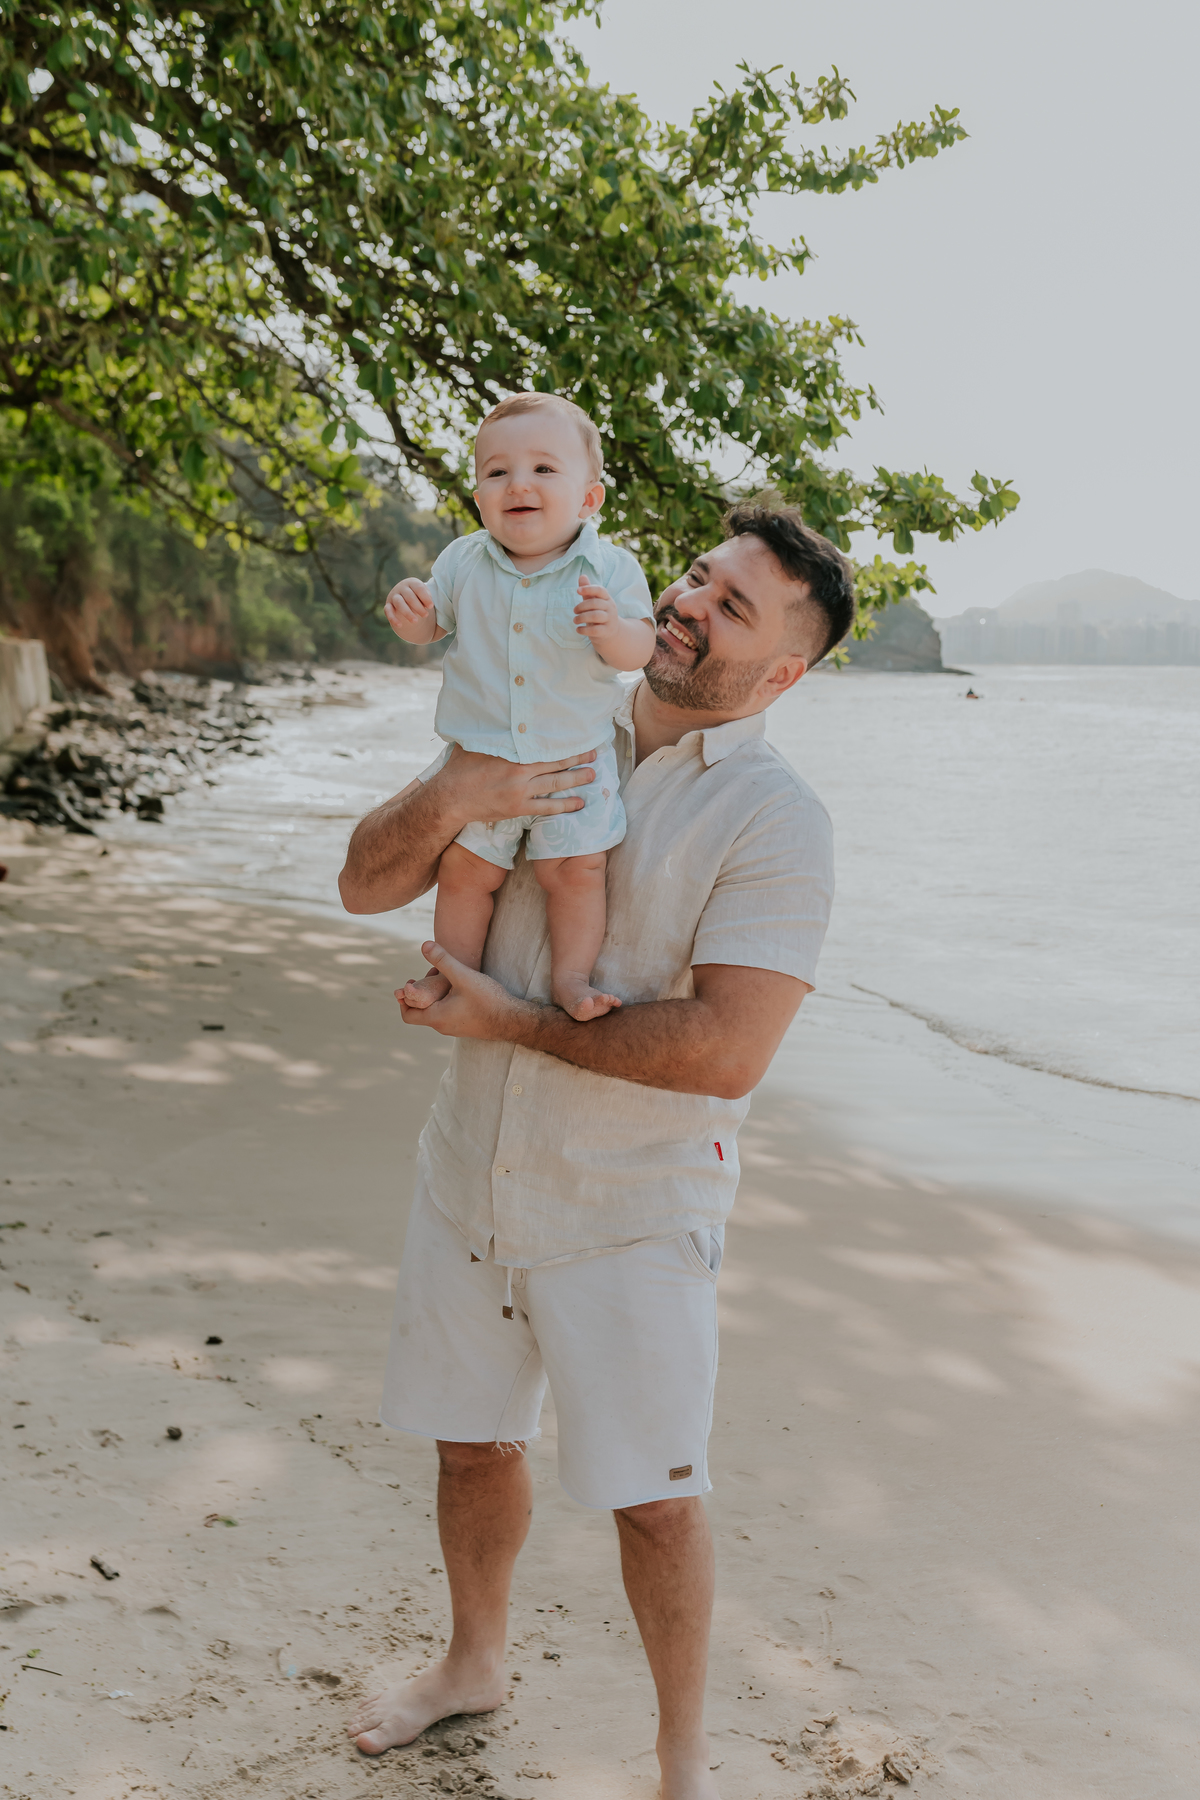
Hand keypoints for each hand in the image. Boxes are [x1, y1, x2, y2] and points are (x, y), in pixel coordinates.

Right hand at [384, 577, 438, 643]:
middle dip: (418, 606)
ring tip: (415, 621)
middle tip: (426, 615)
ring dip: (407, 612)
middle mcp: (401, 588)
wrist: (405, 597)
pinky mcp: (388, 605)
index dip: (425, 597)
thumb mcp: (425, 595)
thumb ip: (430, 599)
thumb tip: (439, 608)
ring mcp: (393, 596)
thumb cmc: (420, 597)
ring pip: (399, 603)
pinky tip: (400, 625)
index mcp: (412, 583)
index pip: (418, 588)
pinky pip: (388, 611)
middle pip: (409, 596)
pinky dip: (393, 618)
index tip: (431, 606)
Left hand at [396, 941, 535, 1040]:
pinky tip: (460, 986)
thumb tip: (424, 945)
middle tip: (429, 974)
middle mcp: (443, 1027)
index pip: (408, 1015)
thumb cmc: (488, 1000)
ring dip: (435, 995)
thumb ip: (442, 960)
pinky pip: (448, 1014)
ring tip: (446, 976)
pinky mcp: (467, 1026)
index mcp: (436, 1018)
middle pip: (421, 1012)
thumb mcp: (463, 976)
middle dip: (421, 992)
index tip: (410, 983)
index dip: (403, 1000)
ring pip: (436, 1012)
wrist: (514, 1020)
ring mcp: (456, 1028)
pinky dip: (446, 1000)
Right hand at [434, 743, 595, 825]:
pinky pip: (547, 808)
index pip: (544, 746)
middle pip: (556, 763)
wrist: (451, 798)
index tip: (578, 736)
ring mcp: (521, 792)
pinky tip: (579, 804)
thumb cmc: (461, 768)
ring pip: (556, 785)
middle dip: (578, 758)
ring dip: (576, 780)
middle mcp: (520, 772)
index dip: (564, 742)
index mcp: (512, 753)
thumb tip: (496, 712)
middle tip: (595, 754)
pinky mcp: (519, 808)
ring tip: (593, 775)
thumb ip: (492, 733)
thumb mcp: (475, 743)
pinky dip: (564, 806)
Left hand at [575, 574, 619, 644]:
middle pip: (595, 603)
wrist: (611, 632)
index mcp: (607, 598)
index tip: (577, 590)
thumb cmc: (599, 614)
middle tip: (574, 611)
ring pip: (595, 616)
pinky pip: (594, 630)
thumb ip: (588, 591)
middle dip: (581, 606)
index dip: (589, 589)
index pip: (600, 590)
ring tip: (575, 620)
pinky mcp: (606, 631)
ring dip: (581, 618)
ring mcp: (610, 620)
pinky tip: (578, 629)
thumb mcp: (594, 602)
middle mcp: (610, 608)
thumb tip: (582, 576)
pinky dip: (584, 630)